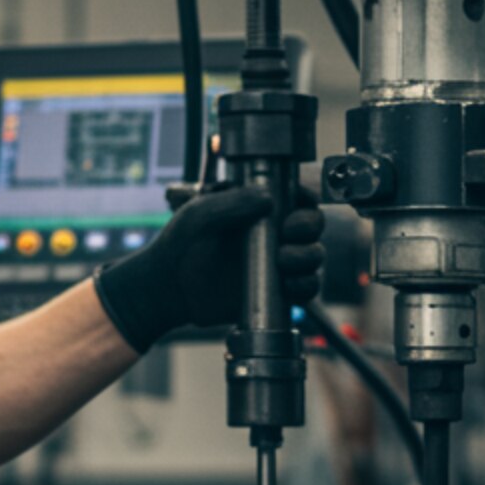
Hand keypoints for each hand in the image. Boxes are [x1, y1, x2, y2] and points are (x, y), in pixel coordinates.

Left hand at [93, 183, 323, 352]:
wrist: (170, 289)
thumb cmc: (181, 244)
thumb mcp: (200, 213)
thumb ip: (233, 201)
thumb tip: (269, 198)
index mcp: (259, 206)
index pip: (296, 194)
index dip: (306, 197)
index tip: (300, 200)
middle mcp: (274, 232)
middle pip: (312, 224)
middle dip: (308, 226)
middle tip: (289, 232)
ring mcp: (278, 262)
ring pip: (314, 256)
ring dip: (307, 257)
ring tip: (283, 261)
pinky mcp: (278, 290)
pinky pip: (307, 288)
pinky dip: (305, 286)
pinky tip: (288, 285)